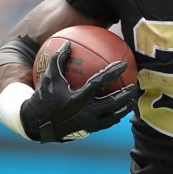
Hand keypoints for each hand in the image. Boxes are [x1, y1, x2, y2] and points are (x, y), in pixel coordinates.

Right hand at [20, 40, 138, 142]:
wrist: (38, 123)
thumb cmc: (44, 97)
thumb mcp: (49, 77)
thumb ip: (58, 59)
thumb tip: (67, 43)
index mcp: (76, 99)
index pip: (99, 83)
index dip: (112, 73)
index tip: (123, 64)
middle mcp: (85, 113)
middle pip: (113, 103)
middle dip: (126, 94)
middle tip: (134, 85)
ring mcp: (88, 124)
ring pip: (113, 117)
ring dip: (124, 108)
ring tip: (132, 100)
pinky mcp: (89, 130)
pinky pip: (107, 123)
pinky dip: (115, 116)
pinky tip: (119, 110)